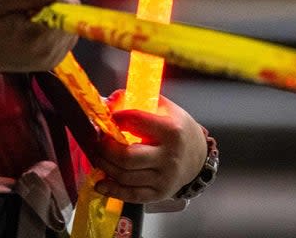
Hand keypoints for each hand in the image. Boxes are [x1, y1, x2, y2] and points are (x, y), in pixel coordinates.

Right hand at [0, 0, 77, 98]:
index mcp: (39, 37)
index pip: (69, 7)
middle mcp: (50, 53)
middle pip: (72, 17)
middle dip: (57, 4)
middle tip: (30, 3)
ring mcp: (51, 60)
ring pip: (70, 27)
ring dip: (56, 16)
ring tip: (30, 14)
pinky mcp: (49, 62)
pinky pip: (65, 38)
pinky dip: (55, 27)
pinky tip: (35, 25)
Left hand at [91, 92, 207, 202]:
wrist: (198, 156)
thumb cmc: (177, 128)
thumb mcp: (164, 107)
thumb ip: (137, 99)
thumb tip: (107, 100)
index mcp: (171, 131)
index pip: (134, 122)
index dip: (116, 119)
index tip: (108, 119)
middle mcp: (169, 157)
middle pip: (126, 157)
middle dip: (105, 148)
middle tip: (97, 141)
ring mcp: (165, 178)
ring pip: (125, 176)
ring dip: (104, 166)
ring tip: (98, 156)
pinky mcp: (159, 194)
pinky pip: (131, 195)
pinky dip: (112, 190)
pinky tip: (101, 183)